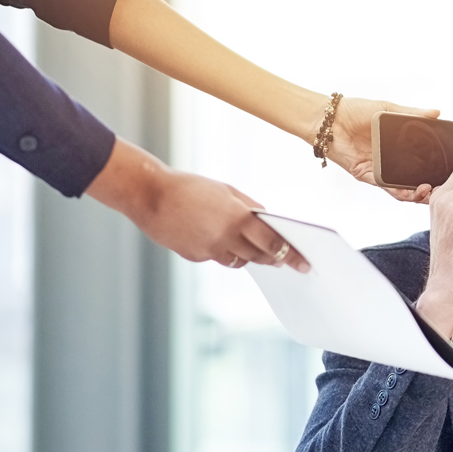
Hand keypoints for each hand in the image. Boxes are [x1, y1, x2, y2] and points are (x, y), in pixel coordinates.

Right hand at [87, 138, 307, 270]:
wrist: (150, 196)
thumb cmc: (190, 187)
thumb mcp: (226, 190)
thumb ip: (249, 207)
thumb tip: (267, 221)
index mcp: (236, 218)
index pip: (272, 242)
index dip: (290, 254)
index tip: (303, 263)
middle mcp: (225, 238)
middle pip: (259, 256)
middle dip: (273, 258)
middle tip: (285, 261)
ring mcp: (208, 250)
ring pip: (239, 261)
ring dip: (249, 255)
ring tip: (254, 249)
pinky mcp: (194, 256)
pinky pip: (217, 257)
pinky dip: (223, 251)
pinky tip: (218, 239)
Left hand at [326, 96, 439, 202]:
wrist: (329, 118)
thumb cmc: (355, 110)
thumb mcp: (388, 109)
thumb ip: (412, 113)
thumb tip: (437, 113)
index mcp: (397, 146)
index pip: (421, 161)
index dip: (435, 168)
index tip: (449, 170)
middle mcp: (390, 161)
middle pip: (414, 179)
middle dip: (429, 187)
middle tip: (442, 187)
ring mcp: (379, 169)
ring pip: (401, 188)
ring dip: (416, 194)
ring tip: (428, 192)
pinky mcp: (366, 175)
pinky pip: (385, 186)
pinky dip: (399, 191)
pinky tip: (410, 192)